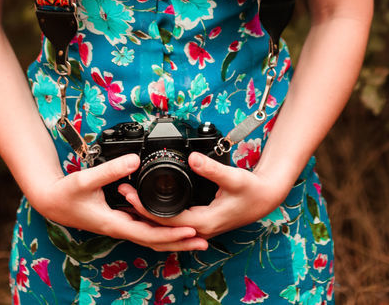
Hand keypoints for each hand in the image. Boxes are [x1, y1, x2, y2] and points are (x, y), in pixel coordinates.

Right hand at [26, 154, 209, 251]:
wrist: (51, 202)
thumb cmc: (65, 194)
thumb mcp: (86, 179)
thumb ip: (110, 170)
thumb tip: (134, 161)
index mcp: (115, 223)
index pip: (149, 234)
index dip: (171, 234)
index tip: (191, 231)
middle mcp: (120, 228)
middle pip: (156, 241)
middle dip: (180, 242)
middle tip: (205, 241)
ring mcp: (121, 225)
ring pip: (152, 236)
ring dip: (174, 237)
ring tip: (196, 236)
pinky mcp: (120, 219)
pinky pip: (145, 227)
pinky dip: (161, 228)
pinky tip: (172, 223)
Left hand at [119, 152, 288, 238]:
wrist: (265, 198)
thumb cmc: (251, 189)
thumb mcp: (232, 177)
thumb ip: (212, 168)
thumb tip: (194, 158)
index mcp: (205, 222)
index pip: (167, 221)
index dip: (146, 208)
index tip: (130, 193)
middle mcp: (200, 230)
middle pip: (162, 226)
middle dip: (140, 210)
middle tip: (123, 192)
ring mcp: (200, 229)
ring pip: (167, 228)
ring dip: (147, 214)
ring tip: (129, 198)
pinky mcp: (200, 223)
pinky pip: (174, 224)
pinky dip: (159, 217)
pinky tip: (149, 206)